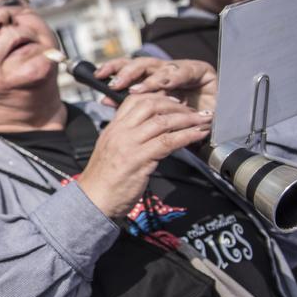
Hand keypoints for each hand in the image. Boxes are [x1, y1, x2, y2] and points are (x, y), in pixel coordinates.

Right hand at [77, 93, 212, 217]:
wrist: (93, 200)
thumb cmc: (104, 181)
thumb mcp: (113, 151)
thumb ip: (128, 139)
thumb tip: (150, 134)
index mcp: (113, 128)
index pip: (135, 100)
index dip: (158, 96)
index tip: (174, 101)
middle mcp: (120, 132)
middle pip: (150, 105)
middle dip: (176, 105)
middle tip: (192, 111)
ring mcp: (129, 144)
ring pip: (162, 121)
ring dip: (187, 119)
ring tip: (203, 121)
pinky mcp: (139, 159)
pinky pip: (168, 142)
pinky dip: (187, 136)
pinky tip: (198, 135)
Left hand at [95, 57, 216, 112]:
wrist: (210, 130)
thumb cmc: (178, 124)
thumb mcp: (150, 116)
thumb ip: (131, 107)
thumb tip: (104, 100)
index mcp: (150, 78)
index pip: (128, 68)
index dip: (113, 69)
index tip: (97, 75)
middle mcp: (165, 71)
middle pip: (141, 63)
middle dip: (127, 71)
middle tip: (115, 82)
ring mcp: (182, 69)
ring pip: (161, 66)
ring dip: (148, 78)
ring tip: (137, 89)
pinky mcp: (202, 70)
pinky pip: (185, 71)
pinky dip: (172, 78)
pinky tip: (164, 84)